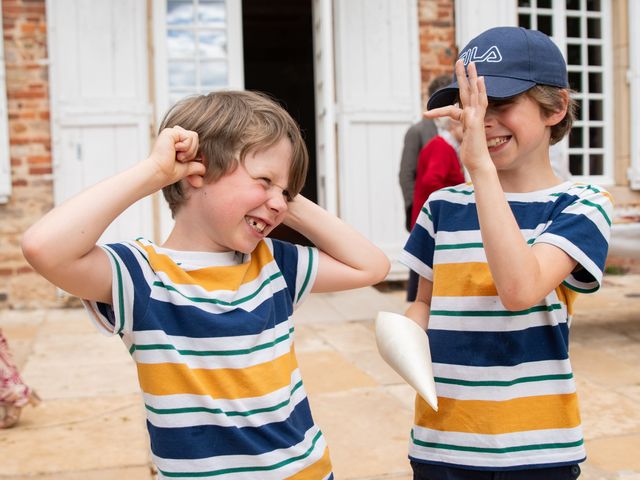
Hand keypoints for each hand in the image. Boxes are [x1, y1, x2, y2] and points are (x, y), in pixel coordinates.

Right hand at [146, 126, 205, 187]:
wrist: (159, 173)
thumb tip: (204, 170)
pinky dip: (185, 148)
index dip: (193, 153)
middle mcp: (173, 135)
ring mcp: (171, 132)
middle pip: (195, 137)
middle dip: (191, 152)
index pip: (194, 141)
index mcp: (176, 141)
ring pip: (194, 136)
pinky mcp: (170, 132)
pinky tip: (174, 151)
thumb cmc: (168, 172)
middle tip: (179, 158)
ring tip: (177, 156)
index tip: (181, 161)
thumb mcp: (187, 168)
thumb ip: (196, 165)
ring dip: (189, 151)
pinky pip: (189, 137)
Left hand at [424, 60, 491, 174]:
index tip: (426, 113)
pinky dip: (480, 91)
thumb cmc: (470, 153)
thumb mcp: (461, 139)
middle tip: (461, 60)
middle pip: (468, 91)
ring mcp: (476, 116)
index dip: (438, 109)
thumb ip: (460, 131)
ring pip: (474, 93)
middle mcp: (473, 114)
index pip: (453, 107)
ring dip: (473, 77)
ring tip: (471, 64)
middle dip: (464, 76)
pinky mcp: (477, 121)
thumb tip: (457, 130)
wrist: (478, 163)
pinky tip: (480, 80)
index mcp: (467, 118)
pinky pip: (479, 102)